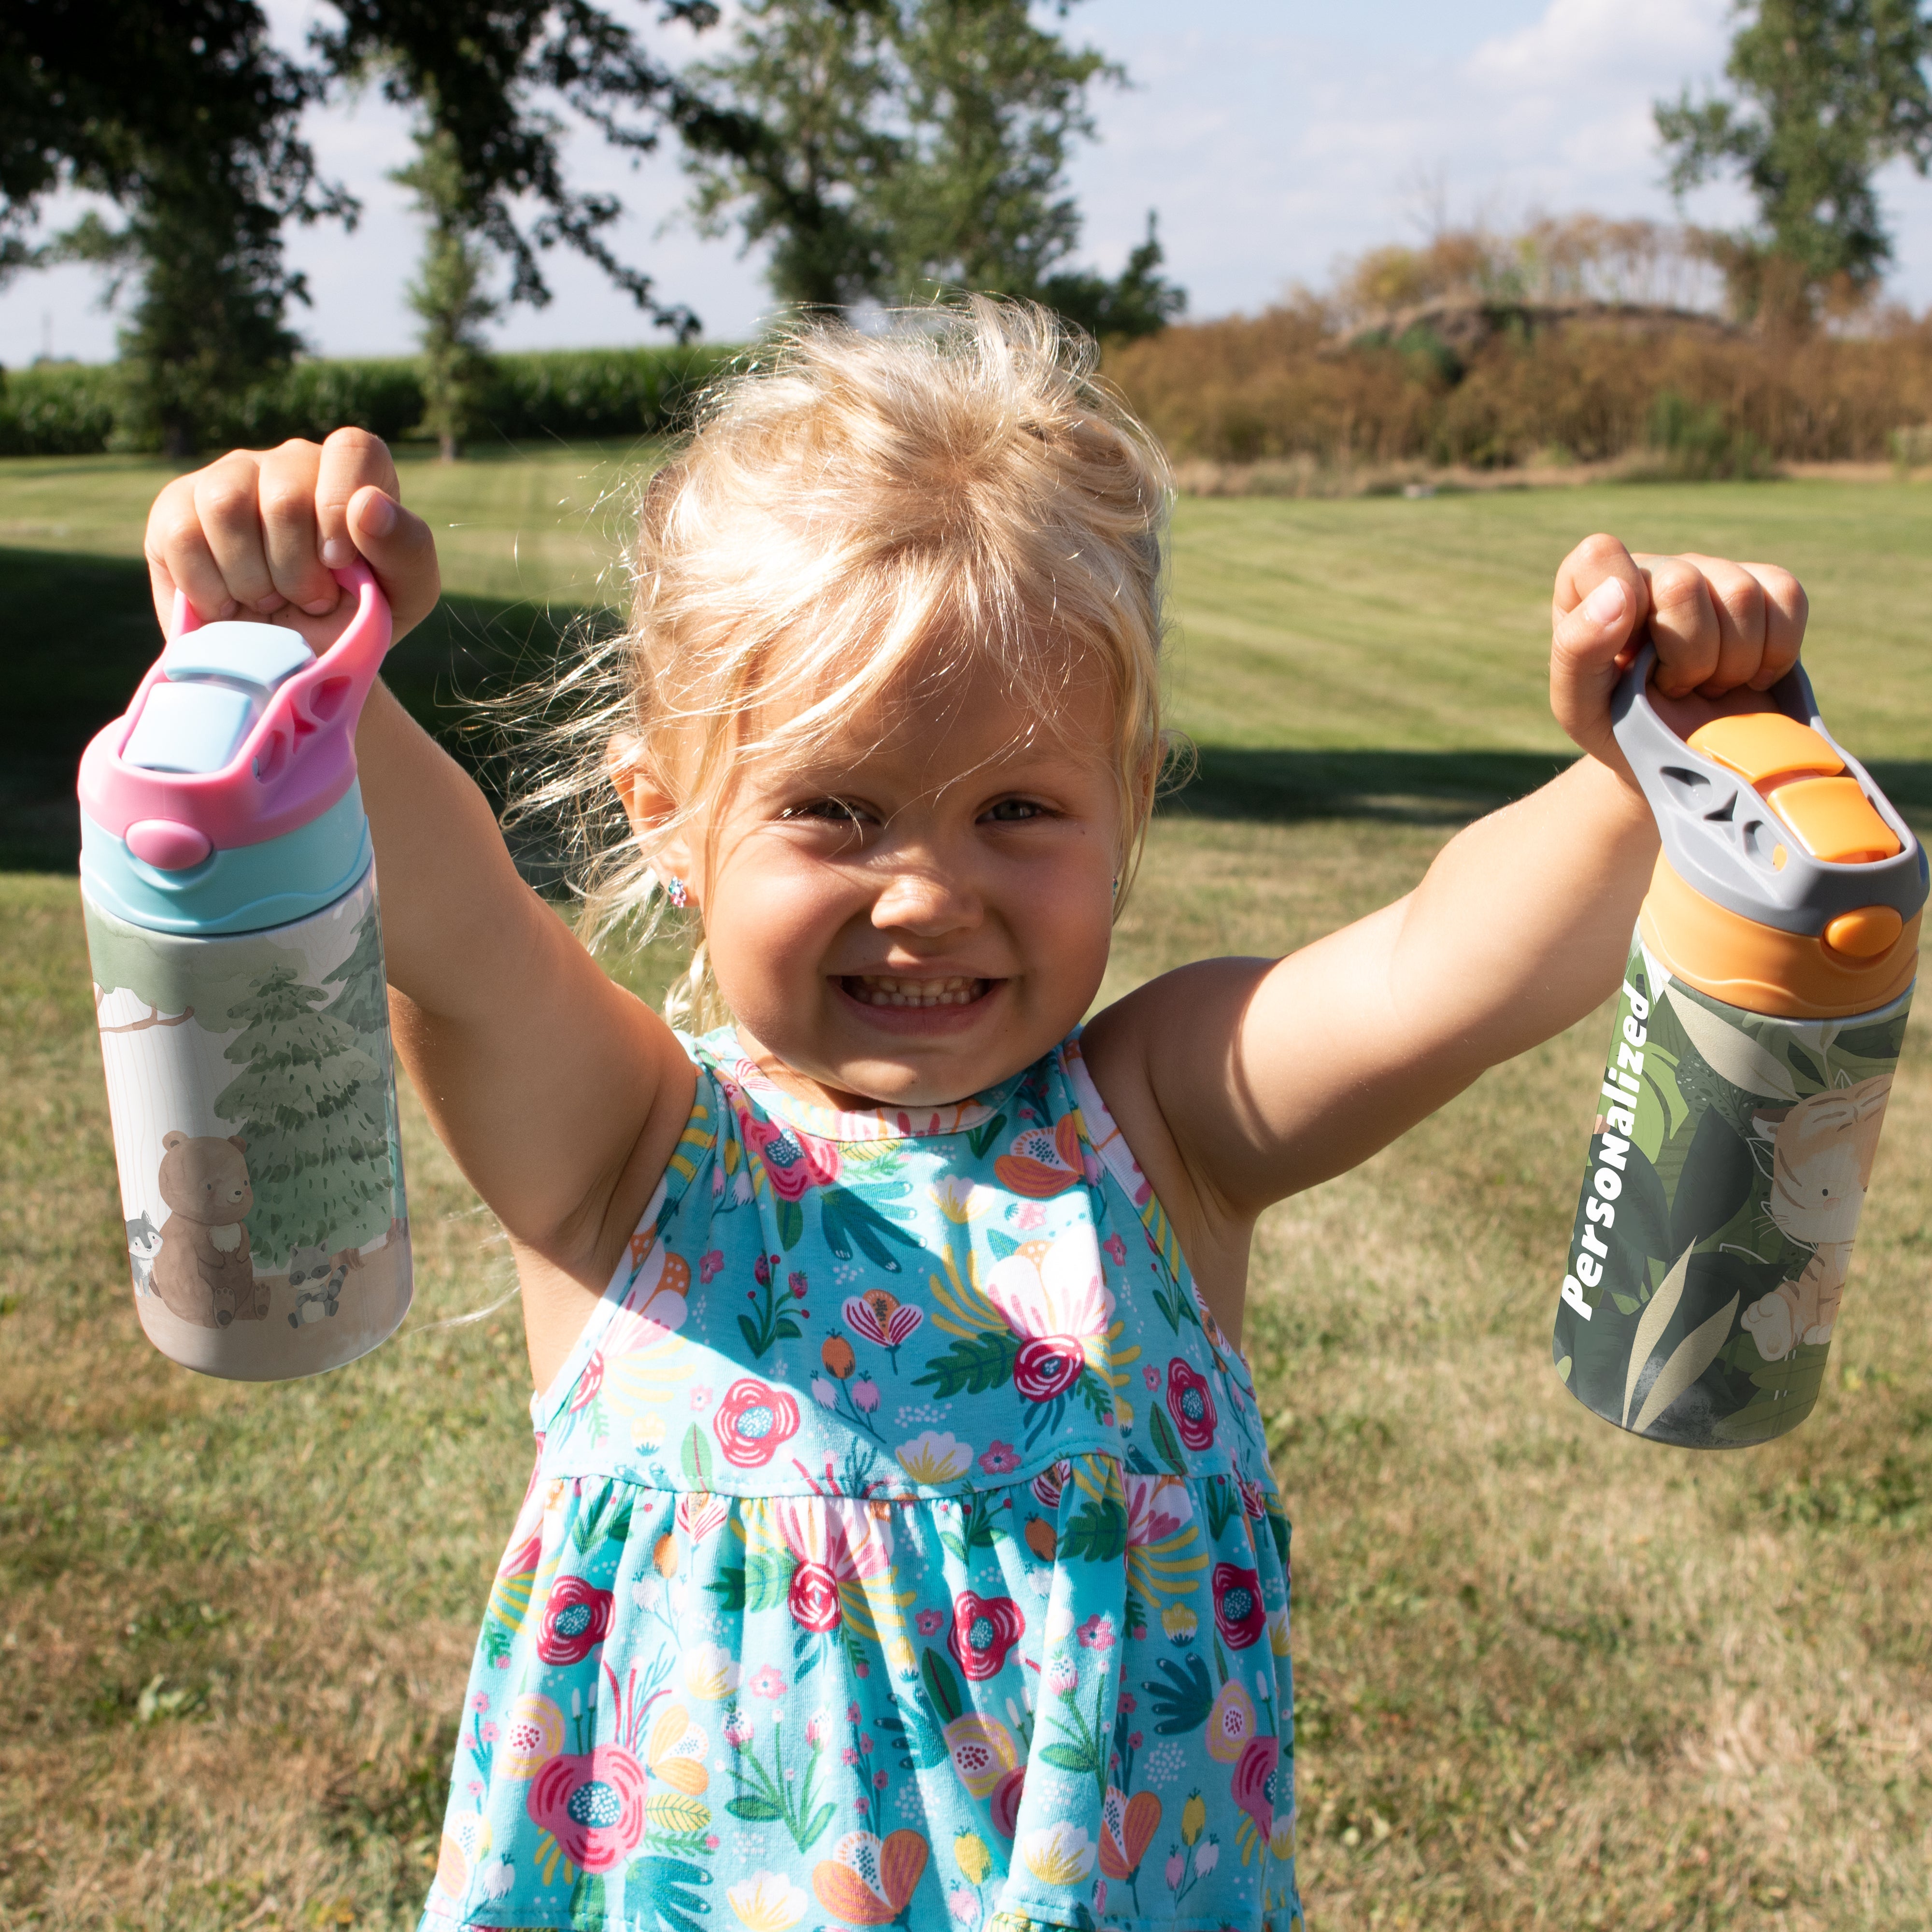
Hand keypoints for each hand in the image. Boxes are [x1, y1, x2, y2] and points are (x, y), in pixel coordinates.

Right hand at [143, 428, 441, 653]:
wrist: (292, 662)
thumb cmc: (356, 619)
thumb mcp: (405, 595)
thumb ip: (406, 548)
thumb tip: (368, 505)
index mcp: (352, 473)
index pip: (351, 449)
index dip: (341, 508)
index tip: (339, 564)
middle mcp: (290, 463)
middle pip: (284, 494)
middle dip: (297, 570)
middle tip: (309, 600)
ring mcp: (230, 477)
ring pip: (226, 506)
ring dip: (253, 579)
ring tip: (269, 602)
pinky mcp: (176, 506)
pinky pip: (182, 535)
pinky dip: (209, 588)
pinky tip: (227, 606)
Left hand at [1549, 533, 1807, 783]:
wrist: (1680, 756)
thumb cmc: (1620, 726)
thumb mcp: (1579, 705)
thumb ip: (1577, 649)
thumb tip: (1618, 593)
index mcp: (1592, 587)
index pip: (1601, 556)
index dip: (1622, 607)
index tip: (1631, 657)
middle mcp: (1654, 569)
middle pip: (1684, 584)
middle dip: (1687, 658)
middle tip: (1675, 688)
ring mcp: (1713, 571)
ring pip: (1742, 594)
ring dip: (1732, 663)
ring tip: (1709, 686)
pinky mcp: (1765, 586)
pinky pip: (1788, 597)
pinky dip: (1776, 651)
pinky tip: (1750, 676)